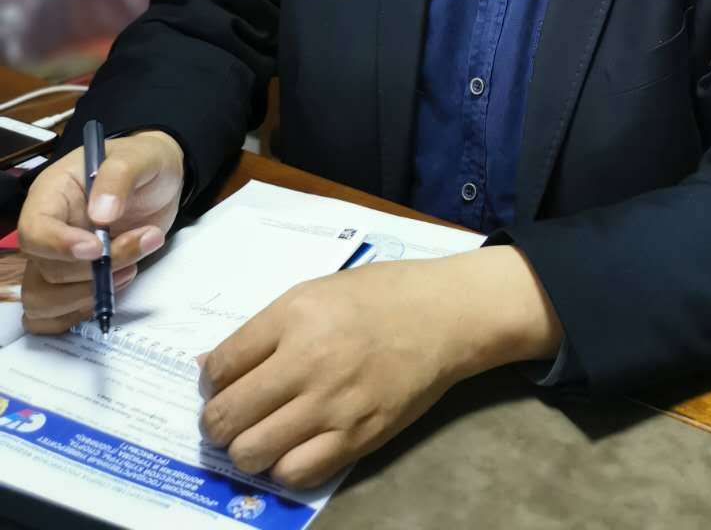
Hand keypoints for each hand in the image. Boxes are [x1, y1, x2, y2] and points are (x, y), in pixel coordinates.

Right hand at [18, 129, 185, 333]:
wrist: (160, 180)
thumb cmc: (143, 163)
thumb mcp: (139, 156)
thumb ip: (119, 177)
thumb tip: (102, 214)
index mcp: (53, 194)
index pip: (34, 230)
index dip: (59, 246)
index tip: (98, 248)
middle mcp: (49, 229)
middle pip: (47, 270)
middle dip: (96, 268)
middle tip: (142, 241)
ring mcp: (58, 258)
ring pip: (45, 299)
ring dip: (90, 294)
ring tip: (131, 266)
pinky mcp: (73, 280)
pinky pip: (55, 314)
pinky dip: (82, 311)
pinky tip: (117, 284)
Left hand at [199, 246, 562, 488]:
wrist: (444, 315)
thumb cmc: (379, 296)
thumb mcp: (314, 292)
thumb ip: (263, 330)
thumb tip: (211, 367)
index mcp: (294, 315)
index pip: (220, 366)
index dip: (212, 381)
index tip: (223, 384)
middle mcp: (307, 361)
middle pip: (226, 416)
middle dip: (216, 423)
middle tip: (231, 418)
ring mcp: (333, 404)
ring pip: (252, 452)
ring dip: (246, 449)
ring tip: (260, 435)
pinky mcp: (358, 437)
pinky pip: (296, 473)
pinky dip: (284, 466)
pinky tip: (293, 448)